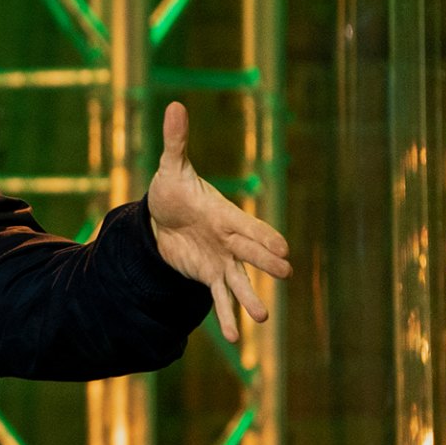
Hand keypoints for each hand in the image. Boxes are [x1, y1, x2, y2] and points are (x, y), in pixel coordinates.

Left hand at [146, 101, 291, 342]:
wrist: (160, 218)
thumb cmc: (173, 190)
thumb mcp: (171, 168)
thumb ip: (177, 141)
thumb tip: (175, 105)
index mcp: (225, 214)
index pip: (247, 225)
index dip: (262, 235)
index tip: (281, 246)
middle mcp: (229, 240)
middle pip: (249, 253)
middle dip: (264, 262)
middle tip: (285, 274)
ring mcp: (222, 260)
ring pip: (239, 281)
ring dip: (250, 298)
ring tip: (263, 318)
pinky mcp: (209, 276)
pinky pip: (219, 299)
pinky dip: (226, 318)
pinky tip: (236, 339)